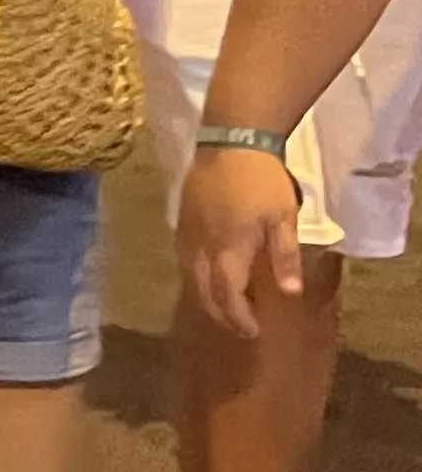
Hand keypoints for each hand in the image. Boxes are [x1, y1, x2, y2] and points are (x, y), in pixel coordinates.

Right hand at [180, 142, 304, 338]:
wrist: (229, 141)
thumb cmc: (262, 180)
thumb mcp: (283, 217)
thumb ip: (284, 256)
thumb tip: (289, 292)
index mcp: (229, 246)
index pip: (227, 293)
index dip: (238, 316)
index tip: (252, 330)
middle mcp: (202, 245)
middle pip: (203, 290)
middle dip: (220, 312)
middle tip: (238, 326)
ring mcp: (188, 232)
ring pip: (188, 276)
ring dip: (205, 297)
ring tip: (222, 306)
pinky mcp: (181, 220)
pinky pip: (183, 258)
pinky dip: (194, 276)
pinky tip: (206, 275)